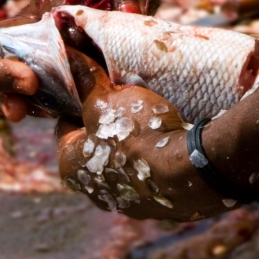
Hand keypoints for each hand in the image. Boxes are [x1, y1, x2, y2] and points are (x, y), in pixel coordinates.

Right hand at [0, 0, 171, 121]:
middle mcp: (38, 20)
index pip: (9, 31)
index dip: (9, 62)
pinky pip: (41, 87)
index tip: (31, 82)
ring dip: (9, 98)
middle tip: (18, 110)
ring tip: (25, 117)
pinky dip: (43, 105)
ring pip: (7, 73)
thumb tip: (125, 12)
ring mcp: (47, 41)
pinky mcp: (65, 58)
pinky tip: (60, 117)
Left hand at [56, 49, 230, 220]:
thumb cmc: (138, 134)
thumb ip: (84, 77)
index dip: (81, 102)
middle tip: (128, 103)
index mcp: (69, 166)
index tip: (99, 90)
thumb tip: (65, 51)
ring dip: (132, 143)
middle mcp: (91, 191)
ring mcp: (125, 203)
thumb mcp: (106, 98)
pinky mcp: (156, 207)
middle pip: (95, 145)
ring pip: (122, 161)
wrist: (192, 172)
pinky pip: (150, 176)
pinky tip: (168, 144)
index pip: (65, 125)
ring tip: (151, 120)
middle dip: (107, 124)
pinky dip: (155, 161)